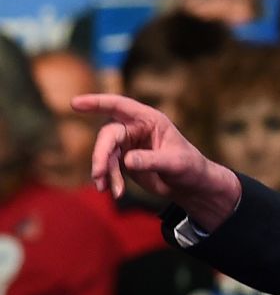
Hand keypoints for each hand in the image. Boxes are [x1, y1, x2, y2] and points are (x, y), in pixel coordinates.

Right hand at [72, 94, 240, 230]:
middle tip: (98, 174)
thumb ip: (152, 160)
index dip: (97, 102)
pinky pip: (108, 167)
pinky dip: (109, 179)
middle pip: (108, 135)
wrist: (190, 185)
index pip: (120, 106)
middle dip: (100, 154)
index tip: (75, 103)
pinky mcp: (123, 160)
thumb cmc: (189, 167)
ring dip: (103, 171)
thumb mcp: (175, 163)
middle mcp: (135, 128)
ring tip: (107, 189)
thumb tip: (127, 160)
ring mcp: (127, 144)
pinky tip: (114, 192)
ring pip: (105, 153)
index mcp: (150, 119)